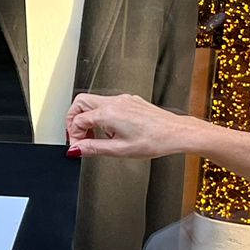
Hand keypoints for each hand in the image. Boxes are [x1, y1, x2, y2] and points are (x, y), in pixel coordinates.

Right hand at [67, 93, 195, 160]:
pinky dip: (101, 115)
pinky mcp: (130, 100)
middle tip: (78, 136)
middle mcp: (114, 102)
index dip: (74, 136)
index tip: (78, 147)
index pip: (78, 120)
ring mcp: (123, 99)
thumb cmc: (155, 140)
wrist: (176, 133)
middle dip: (73, 119)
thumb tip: (76, 149)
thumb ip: (93, 148)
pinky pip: (107, 103)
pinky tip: (108, 129)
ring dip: (88, 117)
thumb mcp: (119, 150)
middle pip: (80, 102)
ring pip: (93, 101)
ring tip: (94, 135)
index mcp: (108, 113)